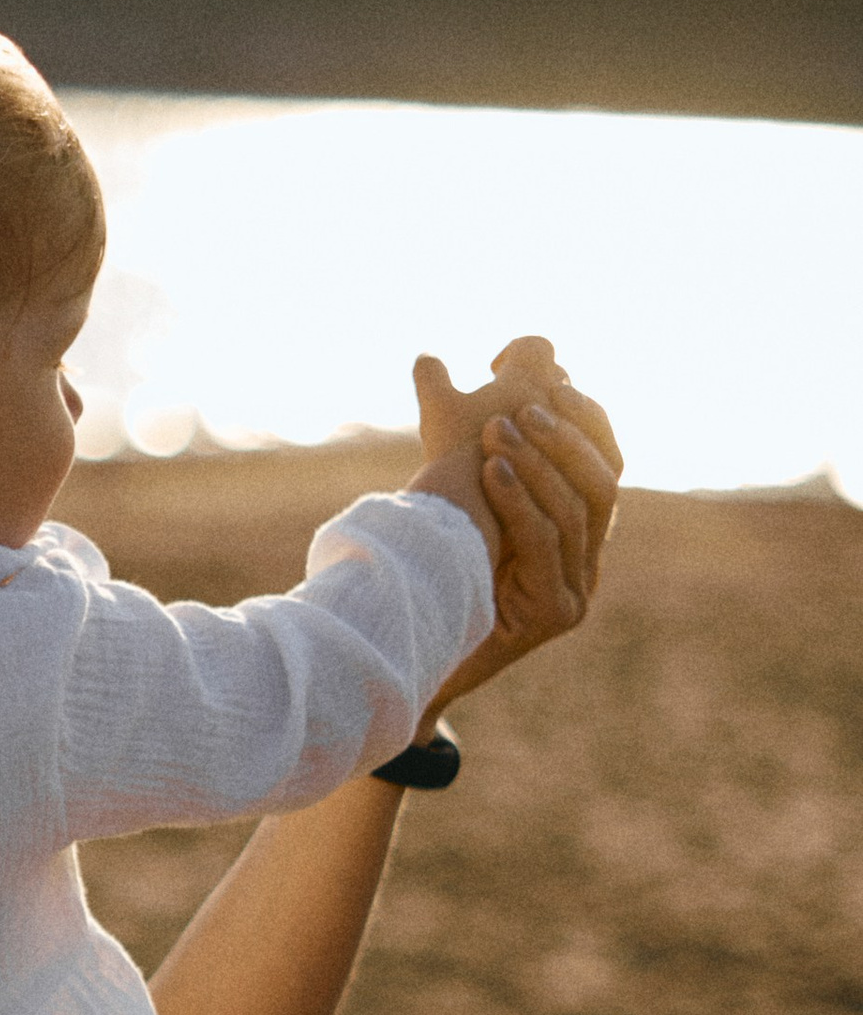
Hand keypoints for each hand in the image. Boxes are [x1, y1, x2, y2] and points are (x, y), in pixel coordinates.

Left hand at [427, 344, 622, 714]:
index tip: (555, 382)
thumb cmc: (426, 574)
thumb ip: (461, 435)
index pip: (607, 465)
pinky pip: (546, 546)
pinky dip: (521, 501)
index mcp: (575, 534)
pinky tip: (491, 469)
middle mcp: (586, 564)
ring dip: (538, 464)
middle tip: (523, 405)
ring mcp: (576, 593)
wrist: (409, 656)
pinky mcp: (554, 617)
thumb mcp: (449, 492)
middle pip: (604, 485)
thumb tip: (447, 358)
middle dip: (566, 439)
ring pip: (576, 513)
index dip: (588, 422)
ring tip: (498, 430)